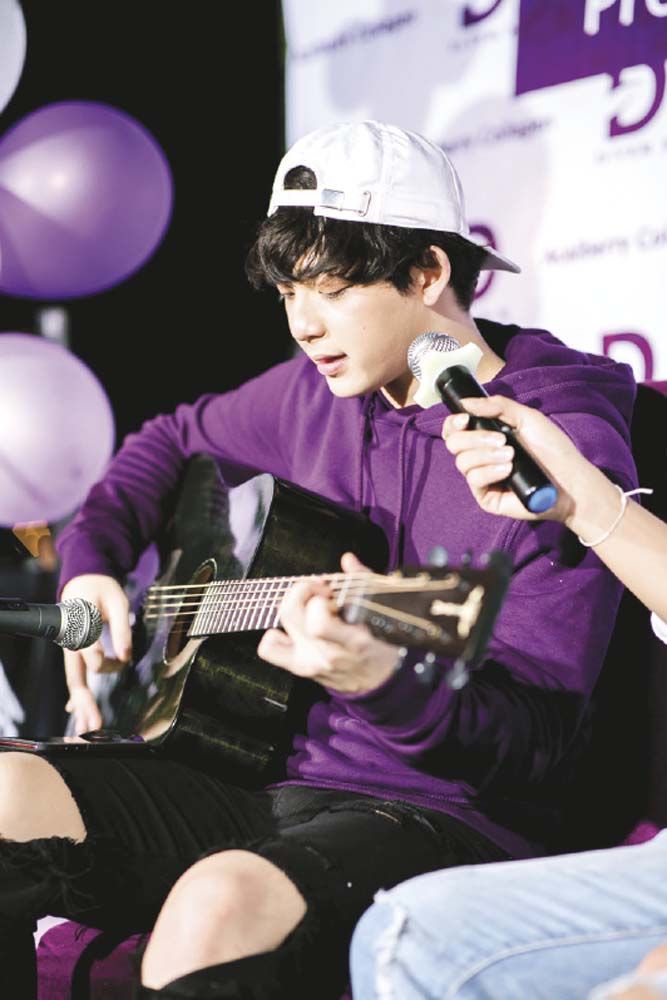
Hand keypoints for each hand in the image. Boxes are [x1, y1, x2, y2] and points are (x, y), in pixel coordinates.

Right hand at [61, 574, 131, 732]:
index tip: (122, 659)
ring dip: (82, 705)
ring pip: (75, 680)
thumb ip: (122, 628)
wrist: (82, 581)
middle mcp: (72, 642)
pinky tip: (78, 714)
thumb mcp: (118, 601)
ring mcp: (71, 650)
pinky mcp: (75, 654)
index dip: (105, 660)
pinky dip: (78, 696)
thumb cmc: (102, 590)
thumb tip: (127, 655)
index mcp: (80, 625)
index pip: (89, 651)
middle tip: (94, 723)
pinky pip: (76, 677)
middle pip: (76, 675)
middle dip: (85, 701)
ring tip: (89, 727)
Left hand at [257, 552, 401, 693]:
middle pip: (292, 615)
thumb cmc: (383, 645)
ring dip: (291, 607)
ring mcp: (311, 662)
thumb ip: (363, 582)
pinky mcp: (300, 668)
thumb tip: (348, 560)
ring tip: (306, 605)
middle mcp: (327, 654)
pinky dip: (274, 635)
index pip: (318, 621)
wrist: (382, 682)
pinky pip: (270, 649)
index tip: (328, 589)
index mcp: (352, 641)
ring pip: (278, 628)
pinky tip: (292, 628)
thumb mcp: (381, 614)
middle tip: (317, 589)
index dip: (318, 597)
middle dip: (302, 591)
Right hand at [442, 395, 588, 522]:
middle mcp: (480, 457)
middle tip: (501, 440)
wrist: (570, 479)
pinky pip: (474, 480)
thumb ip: (498, 406)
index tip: (464, 419)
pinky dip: (489, 472)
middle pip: (453, 444)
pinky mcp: (486, 497)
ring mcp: (482, 478)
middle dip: (474, 438)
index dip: (453, 423)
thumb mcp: (527, 418)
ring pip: (462, 462)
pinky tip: (508, 470)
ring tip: (511, 456)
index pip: (455, 430)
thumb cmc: (553, 450)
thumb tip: (466, 402)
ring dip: (485, 455)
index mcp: (486, 437)